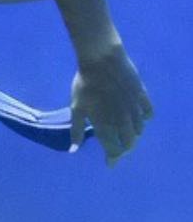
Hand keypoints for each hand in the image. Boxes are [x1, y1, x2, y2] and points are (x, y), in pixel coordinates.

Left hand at [71, 41, 152, 161]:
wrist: (102, 60)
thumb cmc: (85, 84)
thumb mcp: (76, 108)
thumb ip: (76, 130)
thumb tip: (73, 150)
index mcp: (106, 126)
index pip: (113, 150)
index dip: (112, 158)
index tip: (110, 162)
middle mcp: (123, 121)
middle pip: (129, 143)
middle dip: (123, 149)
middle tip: (118, 149)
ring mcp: (134, 108)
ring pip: (139, 130)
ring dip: (133, 135)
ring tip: (126, 134)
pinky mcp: (142, 96)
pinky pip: (148, 113)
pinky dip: (144, 120)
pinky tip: (139, 118)